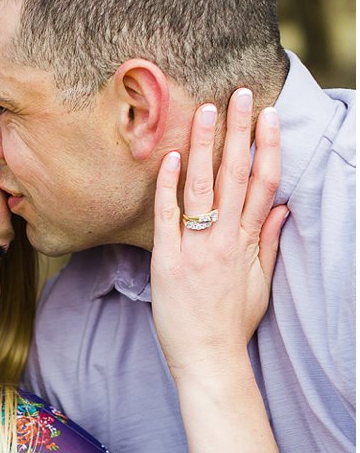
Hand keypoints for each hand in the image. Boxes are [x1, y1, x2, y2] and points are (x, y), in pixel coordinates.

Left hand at [151, 87, 287, 382]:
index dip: (268, 147)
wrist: (208, 358)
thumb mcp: (261, 282)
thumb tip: (285, 207)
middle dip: (238, 132)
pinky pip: (168, 217)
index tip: (268, 116)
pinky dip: (169, 187)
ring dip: (205, 146)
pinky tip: (170, 158)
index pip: (264, 184)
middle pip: (236, 176)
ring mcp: (196, 249)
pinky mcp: (168, 261)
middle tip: (238, 94)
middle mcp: (225, 240)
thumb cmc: (232, 323)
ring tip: (205, 110)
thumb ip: (269, 241)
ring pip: (202, 188)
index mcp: (249, 242)